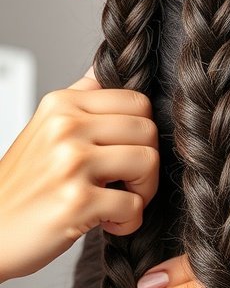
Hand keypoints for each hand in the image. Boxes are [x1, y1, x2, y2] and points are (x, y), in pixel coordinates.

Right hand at [0, 69, 158, 281]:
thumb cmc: (23, 187)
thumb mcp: (44, 129)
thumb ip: (80, 98)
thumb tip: (103, 64)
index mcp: (61, 104)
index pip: (137, 101)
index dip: (141, 134)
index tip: (122, 156)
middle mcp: (65, 126)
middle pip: (148, 130)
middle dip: (147, 163)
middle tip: (125, 185)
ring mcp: (71, 162)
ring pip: (148, 162)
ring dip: (143, 192)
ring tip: (118, 203)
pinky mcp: (77, 201)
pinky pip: (134, 205)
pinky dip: (129, 222)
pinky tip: (106, 224)